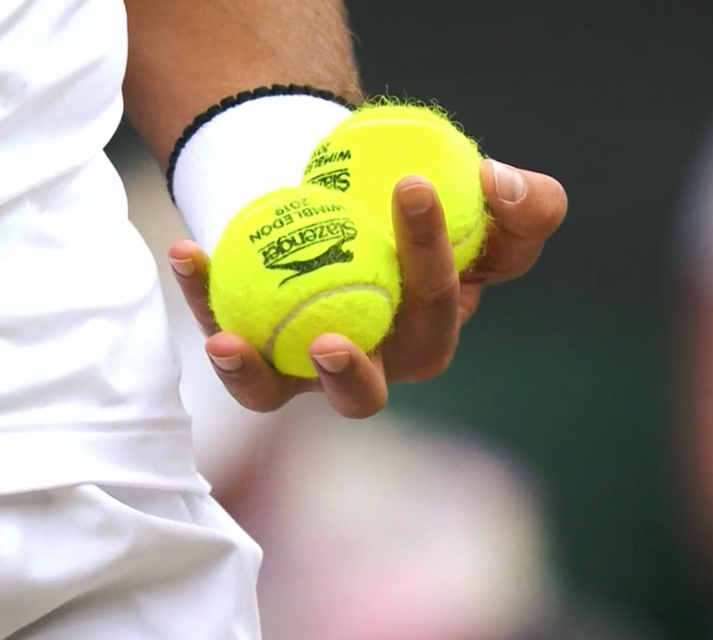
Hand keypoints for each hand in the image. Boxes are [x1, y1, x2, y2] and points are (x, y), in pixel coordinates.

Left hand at [168, 159, 565, 417]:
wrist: (354, 202)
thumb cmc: (420, 208)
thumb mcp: (487, 199)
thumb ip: (525, 204)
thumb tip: (498, 186)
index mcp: (429, 339)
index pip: (436, 306)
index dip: (430, 254)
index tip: (411, 184)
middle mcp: (370, 366)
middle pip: (365, 392)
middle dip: (350, 375)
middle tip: (331, 342)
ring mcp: (302, 364)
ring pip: (277, 392)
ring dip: (253, 377)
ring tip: (228, 344)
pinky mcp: (253, 343)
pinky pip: (224, 329)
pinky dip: (201, 298)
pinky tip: (187, 253)